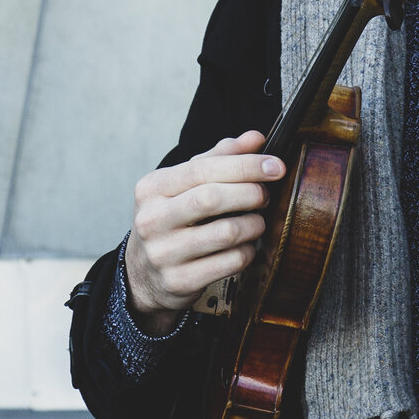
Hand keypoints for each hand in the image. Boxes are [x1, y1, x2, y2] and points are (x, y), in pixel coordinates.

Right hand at [123, 133, 283, 334]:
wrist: (142, 275)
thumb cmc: (173, 220)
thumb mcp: (184, 185)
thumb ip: (219, 158)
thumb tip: (256, 138)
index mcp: (152, 188)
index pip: (203, 169)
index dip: (246, 165)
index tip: (276, 166)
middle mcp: (151, 219)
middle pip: (213, 198)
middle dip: (251, 193)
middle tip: (266, 195)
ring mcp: (163, 253)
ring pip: (227, 232)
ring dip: (254, 225)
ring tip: (257, 222)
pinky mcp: (179, 280)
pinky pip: (231, 261)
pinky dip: (249, 251)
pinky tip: (245, 247)